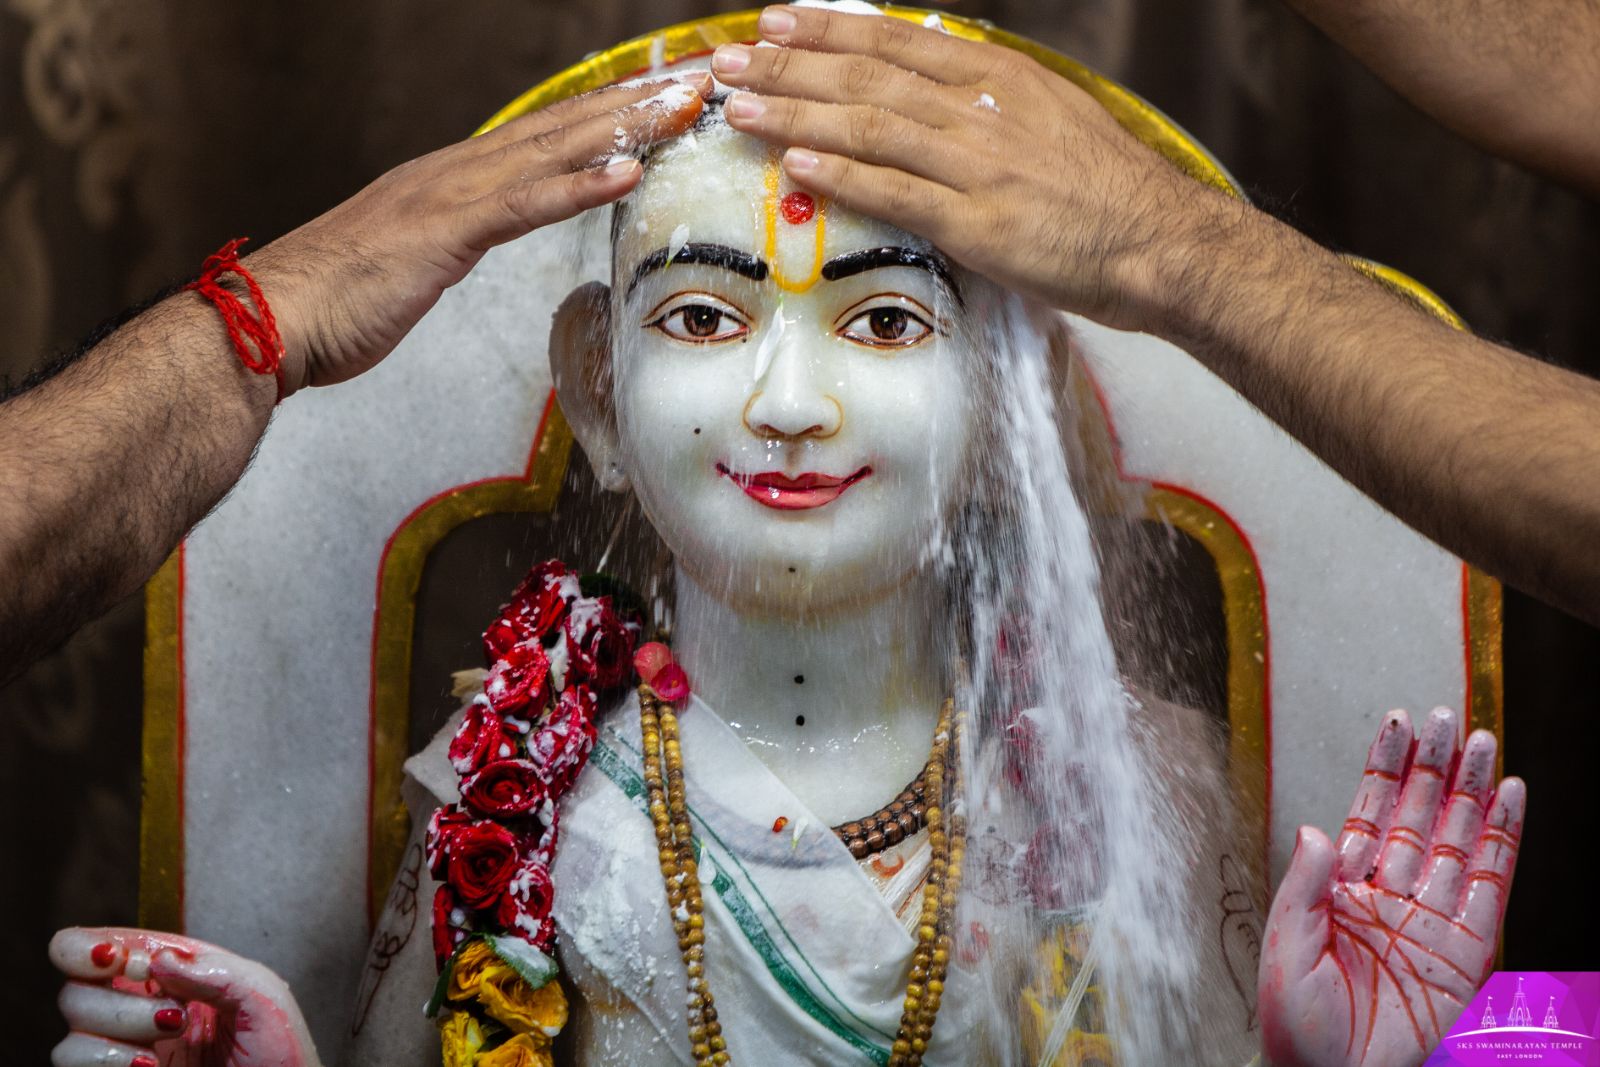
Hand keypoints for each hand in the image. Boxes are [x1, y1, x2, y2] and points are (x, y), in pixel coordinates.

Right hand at [50, 927, 320, 1066]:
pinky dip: (107, 1062)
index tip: (115, 959)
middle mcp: (140, 1010)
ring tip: (164, 1048)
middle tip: (173, 1016)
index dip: (91, 946)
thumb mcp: (265, 999)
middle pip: (76, 990)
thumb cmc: (281, 1055)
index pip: (106, 946)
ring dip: (119, 1034)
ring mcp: (125, 1050)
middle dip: (118, 1003)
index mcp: (174, 974)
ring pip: (71, 1033)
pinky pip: (74, 1063)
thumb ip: (217, 969)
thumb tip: (160, 959)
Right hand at [249, 72, 712, 395]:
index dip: (618, 111)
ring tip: (687, 106)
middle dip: (641, 100)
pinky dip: (577, 186)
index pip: (554, 134)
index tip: (674, 96)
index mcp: (458, 177)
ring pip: (554, 150)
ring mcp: (450, 195)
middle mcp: (459, 170)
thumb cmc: (340, 298)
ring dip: (626, 126)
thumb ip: (462, 231)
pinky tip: (627, 170)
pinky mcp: (442, 233)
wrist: (272, 316)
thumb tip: (492, 224)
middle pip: (567, 125)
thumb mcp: (418, 256)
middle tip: (708, 76)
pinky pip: (522, 206)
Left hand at [710, 6, 1228, 330]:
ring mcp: (978, 166)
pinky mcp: (978, 225)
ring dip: (800, 113)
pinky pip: (897, 192)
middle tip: (732, 60)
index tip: (778, 20)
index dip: (831, 29)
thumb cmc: (1109, 190)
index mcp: (1000, 78)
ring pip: (871, 126)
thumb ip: (989, 101)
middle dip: (793, 64)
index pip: (898, 40)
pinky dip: (844, 174)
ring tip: (744, 106)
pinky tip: (798, 162)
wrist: (1163, 243)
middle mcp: (983, 110)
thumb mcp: (1052, 118)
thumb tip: (934, 84)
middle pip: (870, 75)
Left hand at [1257, 708, 1525, 1066]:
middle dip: (1433, 767)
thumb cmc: (1297, 1030)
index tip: (1398, 722)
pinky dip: (1502, 842)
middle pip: (1418, 817)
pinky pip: (1490, 888)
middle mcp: (1388, 897)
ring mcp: (1430, 921)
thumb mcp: (1285, 952)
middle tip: (1448, 719)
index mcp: (1339, 891)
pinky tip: (1509, 801)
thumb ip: (1303, 888)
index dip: (1385, 768)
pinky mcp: (1466, 953)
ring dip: (1470, 792)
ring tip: (1484, 744)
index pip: (1368, 813)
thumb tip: (1313, 830)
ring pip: (1457, 841)